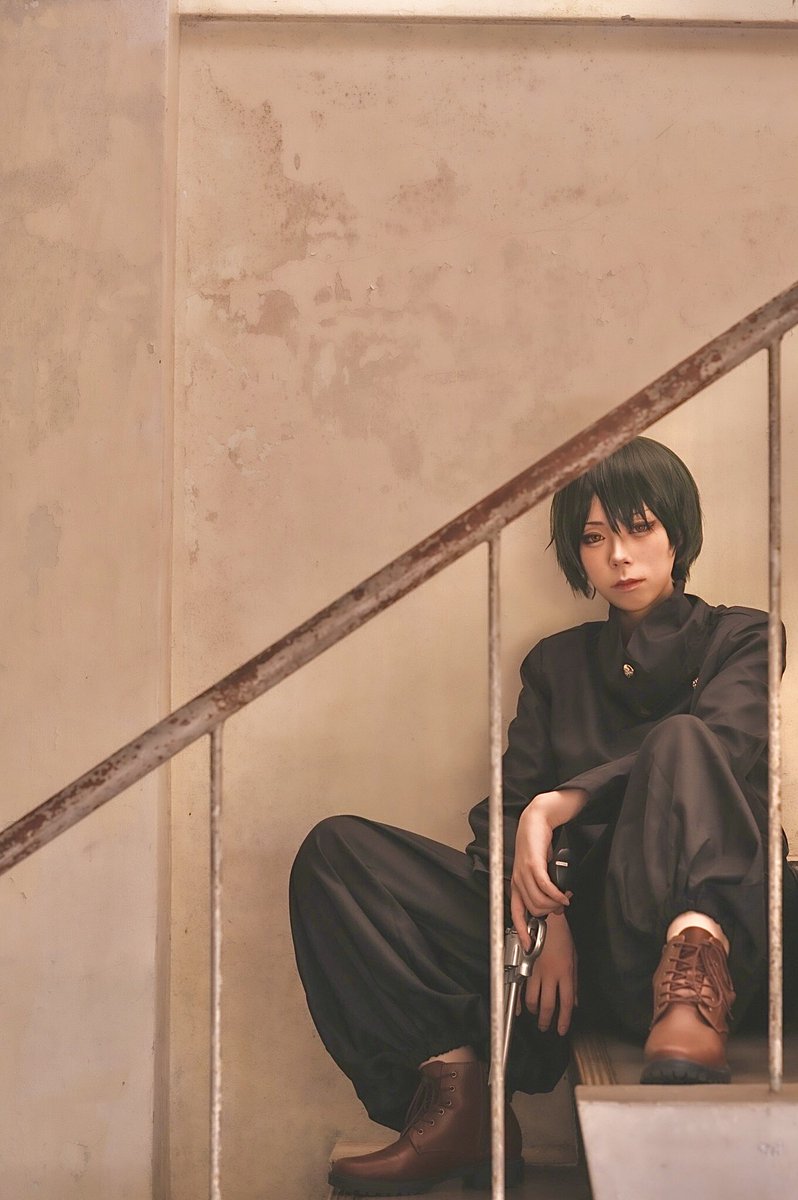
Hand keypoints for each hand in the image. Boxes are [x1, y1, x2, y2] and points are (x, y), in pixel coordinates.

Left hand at [510, 789, 586, 930]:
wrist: (536, 821)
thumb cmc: (538, 846)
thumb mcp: (539, 871)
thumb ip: (544, 890)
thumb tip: (556, 908)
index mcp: (517, 885)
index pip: (516, 914)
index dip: (522, 932)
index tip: (530, 945)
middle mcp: (517, 881)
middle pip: (534, 911)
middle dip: (550, 913)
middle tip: (561, 906)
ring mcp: (523, 873)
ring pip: (540, 902)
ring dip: (556, 904)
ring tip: (564, 897)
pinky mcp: (533, 865)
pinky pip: (545, 888)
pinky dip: (557, 895)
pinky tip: (564, 894)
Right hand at [524, 912, 577, 1035]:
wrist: (545, 919)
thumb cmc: (561, 937)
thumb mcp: (574, 959)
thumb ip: (574, 983)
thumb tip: (574, 1002)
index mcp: (565, 973)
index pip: (565, 1003)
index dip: (564, 1020)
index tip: (561, 1030)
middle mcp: (550, 975)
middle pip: (548, 1005)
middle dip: (546, 1020)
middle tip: (545, 1027)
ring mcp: (536, 971)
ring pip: (532, 999)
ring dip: (534, 1011)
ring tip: (536, 1015)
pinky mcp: (524, 965)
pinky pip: (520, 987)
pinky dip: (519, 1000)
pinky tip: (520, 1008)